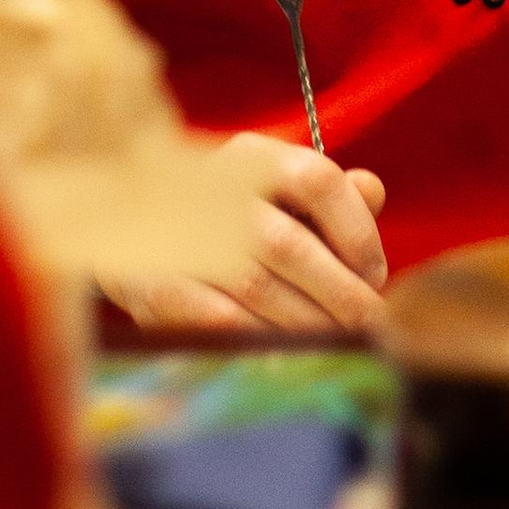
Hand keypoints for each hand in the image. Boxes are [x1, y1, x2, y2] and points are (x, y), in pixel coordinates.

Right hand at [106, 136, 390, 336]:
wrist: (133, 233)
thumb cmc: (233, 218)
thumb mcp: (281, 194)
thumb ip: (333, 194)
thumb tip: (370, 190)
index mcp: (252, 156)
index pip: (316, 179)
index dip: (356, 230)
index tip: (376, 274)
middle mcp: (212, 187)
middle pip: (288, 241)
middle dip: (340, 292)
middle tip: (368, 324)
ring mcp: (179, 237)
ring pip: (256, 285)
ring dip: (306, 323)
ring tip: (337, 342)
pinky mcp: (156, 286)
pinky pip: (219, 319)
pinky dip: (262, 338)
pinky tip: (289, 351)